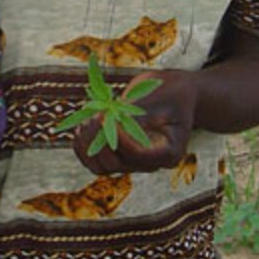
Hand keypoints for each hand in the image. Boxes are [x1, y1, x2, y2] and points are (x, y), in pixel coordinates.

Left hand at [71, 69, 197, 175]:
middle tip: (95, 115)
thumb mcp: (159, 98)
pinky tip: (81, 126)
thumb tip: (115, 125)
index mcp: (169, 152)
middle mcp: (150, 163)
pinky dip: (83, 147)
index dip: (117, 139)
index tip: (104, 117)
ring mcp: (134, 162)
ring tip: (86, 119)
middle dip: (99, 140)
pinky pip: (95, 161)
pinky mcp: (120, 155)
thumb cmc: (171, 91)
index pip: (137, 155)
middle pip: (116, 165)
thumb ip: (138, 113)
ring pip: (101, 167)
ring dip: (88, 145)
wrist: (176, 94)